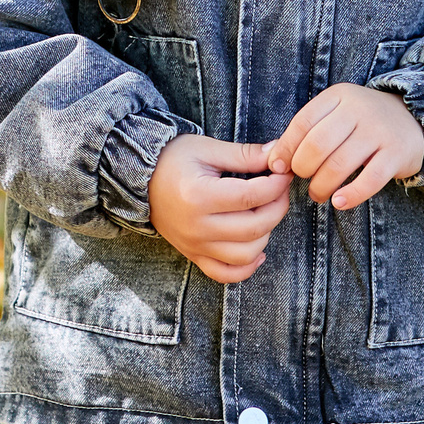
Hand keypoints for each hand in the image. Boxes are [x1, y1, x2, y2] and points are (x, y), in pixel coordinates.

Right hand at [147, 135, 290, 283]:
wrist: (140, 180)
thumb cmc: (173, 159)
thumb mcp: (207, 149)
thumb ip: (244, 155)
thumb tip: (278, 154)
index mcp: (199, 196)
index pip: (252, 196)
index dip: (277, 185)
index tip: (284, 172)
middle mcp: (197, 227)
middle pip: (254, 227)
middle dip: (277, 207)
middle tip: (280, 189)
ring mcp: (195, 246)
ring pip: (246, 255)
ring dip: (267, 233)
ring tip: (266, 211)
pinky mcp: (194, 256)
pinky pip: (226, 274)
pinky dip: (247, 267)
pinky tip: (258, 246)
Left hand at [265, 84, 423, 209]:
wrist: (414, 119)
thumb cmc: (363, 123)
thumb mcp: (336, 115)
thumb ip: (307, 132)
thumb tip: (275, 162)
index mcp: (339, 96)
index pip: (303, 122)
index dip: (286, 149)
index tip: (280, 168)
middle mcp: (359, 109)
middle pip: (317, 145)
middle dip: (303, 170)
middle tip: (304, 181)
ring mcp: (379, 131)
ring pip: (339, 165)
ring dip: (322, 187)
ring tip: (319, 194)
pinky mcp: (397, 153)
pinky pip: (369, 180)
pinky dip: (351, 195)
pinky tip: (339, 202)